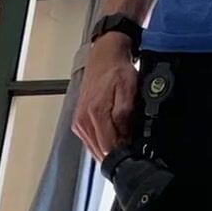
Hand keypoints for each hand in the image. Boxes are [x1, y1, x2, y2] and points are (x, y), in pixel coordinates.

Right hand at [72, 36, 135, 160]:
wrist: (103, 57)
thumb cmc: (116, 70)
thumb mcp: (129, 89)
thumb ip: (125, 114)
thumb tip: (123, 135)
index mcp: (95, 114)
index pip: (107, 148)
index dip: (122, 152)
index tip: (133, 151)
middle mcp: (83, 121)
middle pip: (99, 152)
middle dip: (116, 153)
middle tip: (130, 145)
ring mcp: (79, 123)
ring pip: (94, 149)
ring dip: (108, 149)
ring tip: (123, 139)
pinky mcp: (78, 122)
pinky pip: (90, 141)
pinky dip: (102, 142)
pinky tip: (113, 136)